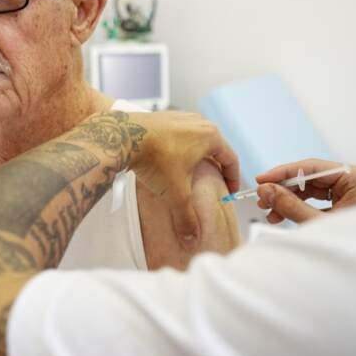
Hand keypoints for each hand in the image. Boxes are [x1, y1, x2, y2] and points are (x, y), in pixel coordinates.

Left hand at [127, 111, 238, 247]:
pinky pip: (181, 134)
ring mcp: (181, 117)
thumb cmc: (154, 159)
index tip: (230, 190)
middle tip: (215, 183)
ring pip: (198, 139)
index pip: (231, 159)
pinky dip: (183, 148)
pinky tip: (173, 162)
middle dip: (217, 167)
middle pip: (216, 147)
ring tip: (194, 173)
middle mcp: (199, 122)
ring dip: (199, 156)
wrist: (122, 137)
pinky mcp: (165, 118)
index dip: (233, 178)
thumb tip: (192, 238)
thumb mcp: (176, 193)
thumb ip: (187, 217)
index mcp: (211, 136)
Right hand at [255, 158, 355, 223]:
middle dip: (285, 190)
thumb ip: (290, 205)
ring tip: (270, 213)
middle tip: (263, 199)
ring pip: (315, 190)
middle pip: (313, 178)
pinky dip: (303, 207)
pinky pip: (322, 200)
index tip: (261, 179)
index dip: (283, 173)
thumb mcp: (318, 224)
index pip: (313, 167)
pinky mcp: (352, 202)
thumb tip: (265, 190)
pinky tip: (285, 216)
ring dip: (291, 200)